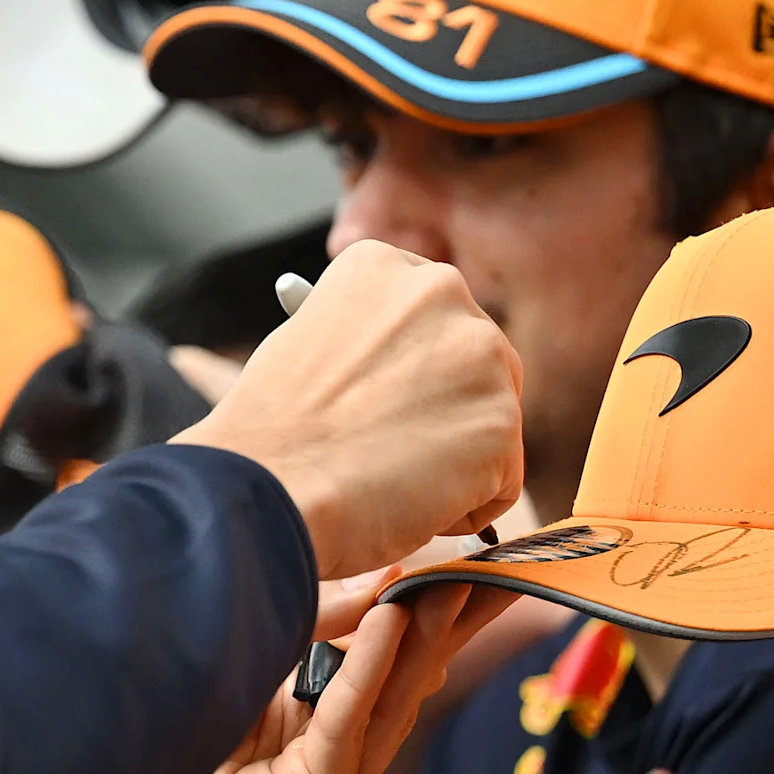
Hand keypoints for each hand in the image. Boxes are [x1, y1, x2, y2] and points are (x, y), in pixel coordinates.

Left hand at [58, 576, 497, 773]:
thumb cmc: (164, 736)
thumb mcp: (249, 661)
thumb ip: (311, 623)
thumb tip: (381, 571)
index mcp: (324, 720)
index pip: (397, 658)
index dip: (440, 609)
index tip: (480, 557)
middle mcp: (337, 759)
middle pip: (412, 681)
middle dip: (457, 623)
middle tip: (500, 566)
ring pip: (390, 703)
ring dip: (424, 638)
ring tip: (453, 582)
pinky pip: (346, 729)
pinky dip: (369, 673)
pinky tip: (393, 624)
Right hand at [176, 241, 521, 578]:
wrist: (270, 488)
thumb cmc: (270, 437)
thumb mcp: (306, 347)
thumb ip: (365, 341)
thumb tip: (401, 370)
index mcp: (382, 265)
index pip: (427, 320)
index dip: (402, 375)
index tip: (369, 404)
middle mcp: (441, 291)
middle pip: (473, 365)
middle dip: (438, 413)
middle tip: (381, 449)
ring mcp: (481, 355)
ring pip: (488, 426)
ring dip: (446, 463)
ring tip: (381, 476)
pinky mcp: (503, 423)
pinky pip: (499, 481)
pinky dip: (459, 508)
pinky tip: (404, 503)